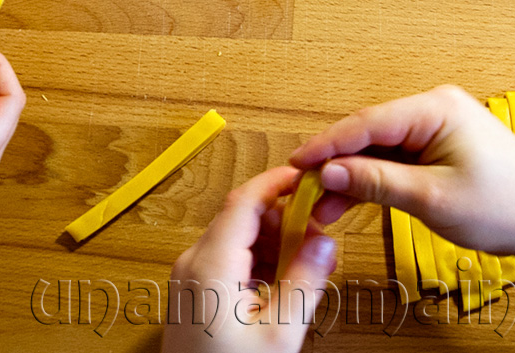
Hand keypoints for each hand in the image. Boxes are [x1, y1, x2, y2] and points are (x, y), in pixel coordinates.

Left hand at [162, 167, 336, 352]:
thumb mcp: (280, 334)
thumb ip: (305, 281)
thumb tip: (325, 243)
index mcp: (210, 265)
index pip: (244, 200)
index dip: (279, 182)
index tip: (309, 178)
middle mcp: (193, 263)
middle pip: (243, 217)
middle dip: (284, 220)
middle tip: (319, 239)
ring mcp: (189, 277)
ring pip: (238, 236)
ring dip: (274, 242)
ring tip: (305, 266)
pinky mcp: (193, 292)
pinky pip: (229, 258)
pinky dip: (258, 260)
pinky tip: (282, 283)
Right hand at [290, 85, 514, 257]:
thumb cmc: (503, 206)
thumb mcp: (431, 197)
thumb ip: (376, 182)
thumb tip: (330, 171)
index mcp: (436, 108)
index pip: (367, 122)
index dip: (327, 145)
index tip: (297, 164)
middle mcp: (435, 108)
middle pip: (369, 133)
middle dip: (337, 164)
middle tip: (307, 193)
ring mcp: (437, 126)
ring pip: (380, 148)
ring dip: (354, 177)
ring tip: (325, 209)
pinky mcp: (440, 145)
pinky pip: (397, 158)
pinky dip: (376, 180)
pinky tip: (351, 201)